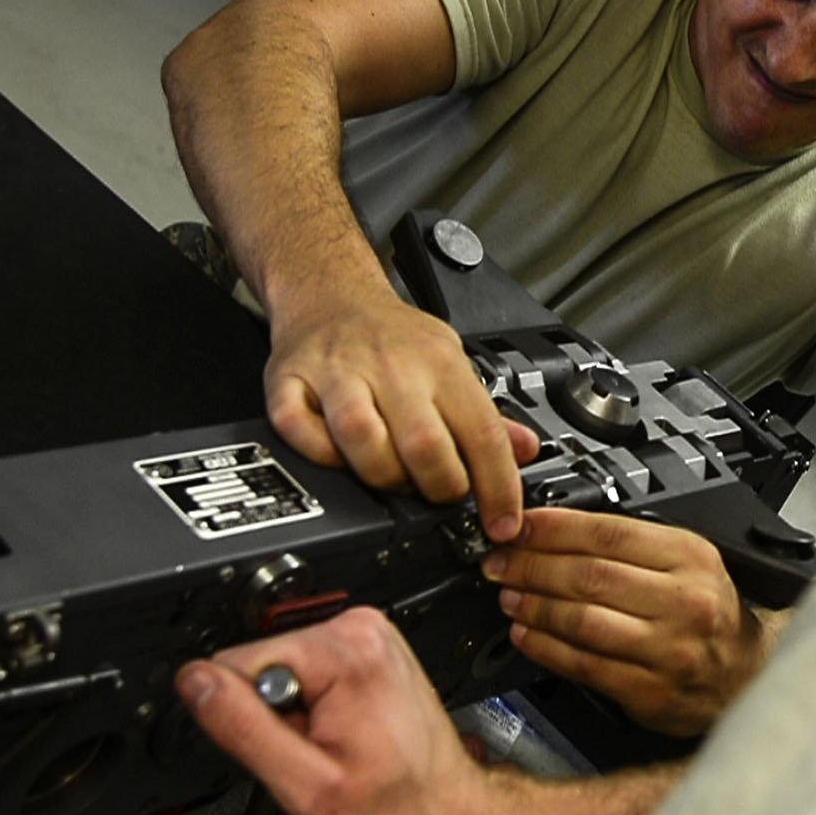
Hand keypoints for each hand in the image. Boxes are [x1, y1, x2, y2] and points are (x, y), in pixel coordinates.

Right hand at [178, 608, 497, 814]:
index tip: (288, 751)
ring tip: (335, 752)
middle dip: (277, 719)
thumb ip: (244, 728)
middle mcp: (361, 631)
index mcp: (346, 650)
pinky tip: (346, 740)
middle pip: (263, 665)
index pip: (239, 662)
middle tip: (316, 758)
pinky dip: (316, 714)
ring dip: (296, 720)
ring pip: (283, 675)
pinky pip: (309, 679)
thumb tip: (195, 682)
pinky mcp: (370, 657)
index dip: (250, 719)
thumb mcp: (306, 788)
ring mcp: (370, 641)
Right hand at [263, 289, 539, 540]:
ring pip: (362, 438)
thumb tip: (526, 451)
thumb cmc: (390, 335)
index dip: (497, 488)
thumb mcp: (449, 362)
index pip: (482, 433)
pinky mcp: (289, 380)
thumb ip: (486, 415)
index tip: (501, 524)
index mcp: (439, 362)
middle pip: (424, 443)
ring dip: (382, 476)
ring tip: (391, 478)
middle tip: (439, 495)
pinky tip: (336, 456)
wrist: (329, 290)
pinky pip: (299, 430)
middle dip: (439, 487)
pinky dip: (318, 454)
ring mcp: (337, 370)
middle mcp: (390, 365)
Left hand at [484, 508, 770, 735]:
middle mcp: (684, 601)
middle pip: (590, 575)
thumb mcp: (687, 563)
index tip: (519, 528)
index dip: (553, 529)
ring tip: (509, 596)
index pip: (609, 534)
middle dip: (532, 566)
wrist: (745, 674)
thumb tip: (554, 529)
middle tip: (500, 563)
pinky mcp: (651, 691)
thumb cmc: (709, 614)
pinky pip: (584, 665)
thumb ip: (632, 546)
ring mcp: (668, 649)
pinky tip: (525, 635)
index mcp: (691, 557)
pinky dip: (546, 648)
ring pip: (583, 620)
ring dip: (535, 606)